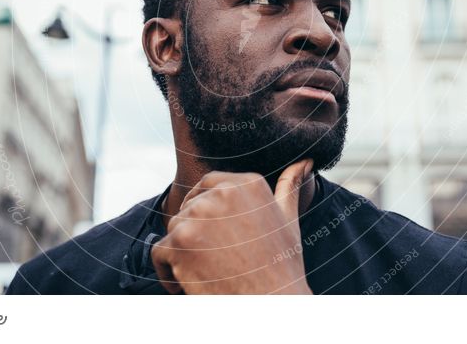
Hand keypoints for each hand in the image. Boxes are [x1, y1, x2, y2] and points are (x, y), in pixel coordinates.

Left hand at [151, 159, 313, 293]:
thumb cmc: (281, 267)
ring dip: (183, 255)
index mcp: (247, 184)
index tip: (212, 232)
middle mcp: (222, 194)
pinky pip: (160, 253)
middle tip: (219, 262)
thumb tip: (306, 161)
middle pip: (189, 209)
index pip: (207, 184)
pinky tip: (189, 286)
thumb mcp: (288, 220)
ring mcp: (198, 217)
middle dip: (196, 237)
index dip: (204, 207)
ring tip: (208, 274)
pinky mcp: (179, 243)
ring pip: (174, 231)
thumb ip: (289, 187)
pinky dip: (168, 273)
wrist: (272, 306)